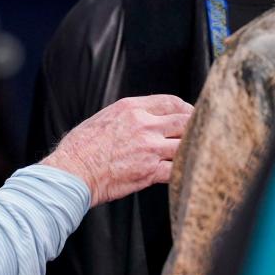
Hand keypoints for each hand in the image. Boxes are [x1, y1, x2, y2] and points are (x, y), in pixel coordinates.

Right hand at [41, 95, 192, 206]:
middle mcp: (144, 124)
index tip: (191, 116)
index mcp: (131, 107)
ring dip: (193, 150)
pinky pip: (178, 169)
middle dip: (196, 128)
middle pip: (185, 121)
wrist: (72, 171)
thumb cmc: (81, 147)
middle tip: (203, 134)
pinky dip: (186, 171)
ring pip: (186, 144)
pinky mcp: (150, 171)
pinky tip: (189, 173)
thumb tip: (145, 118)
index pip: (171, 102)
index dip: (186, 109)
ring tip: (199, 154)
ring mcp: (149, 148)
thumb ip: (129, 115)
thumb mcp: (105, 117)